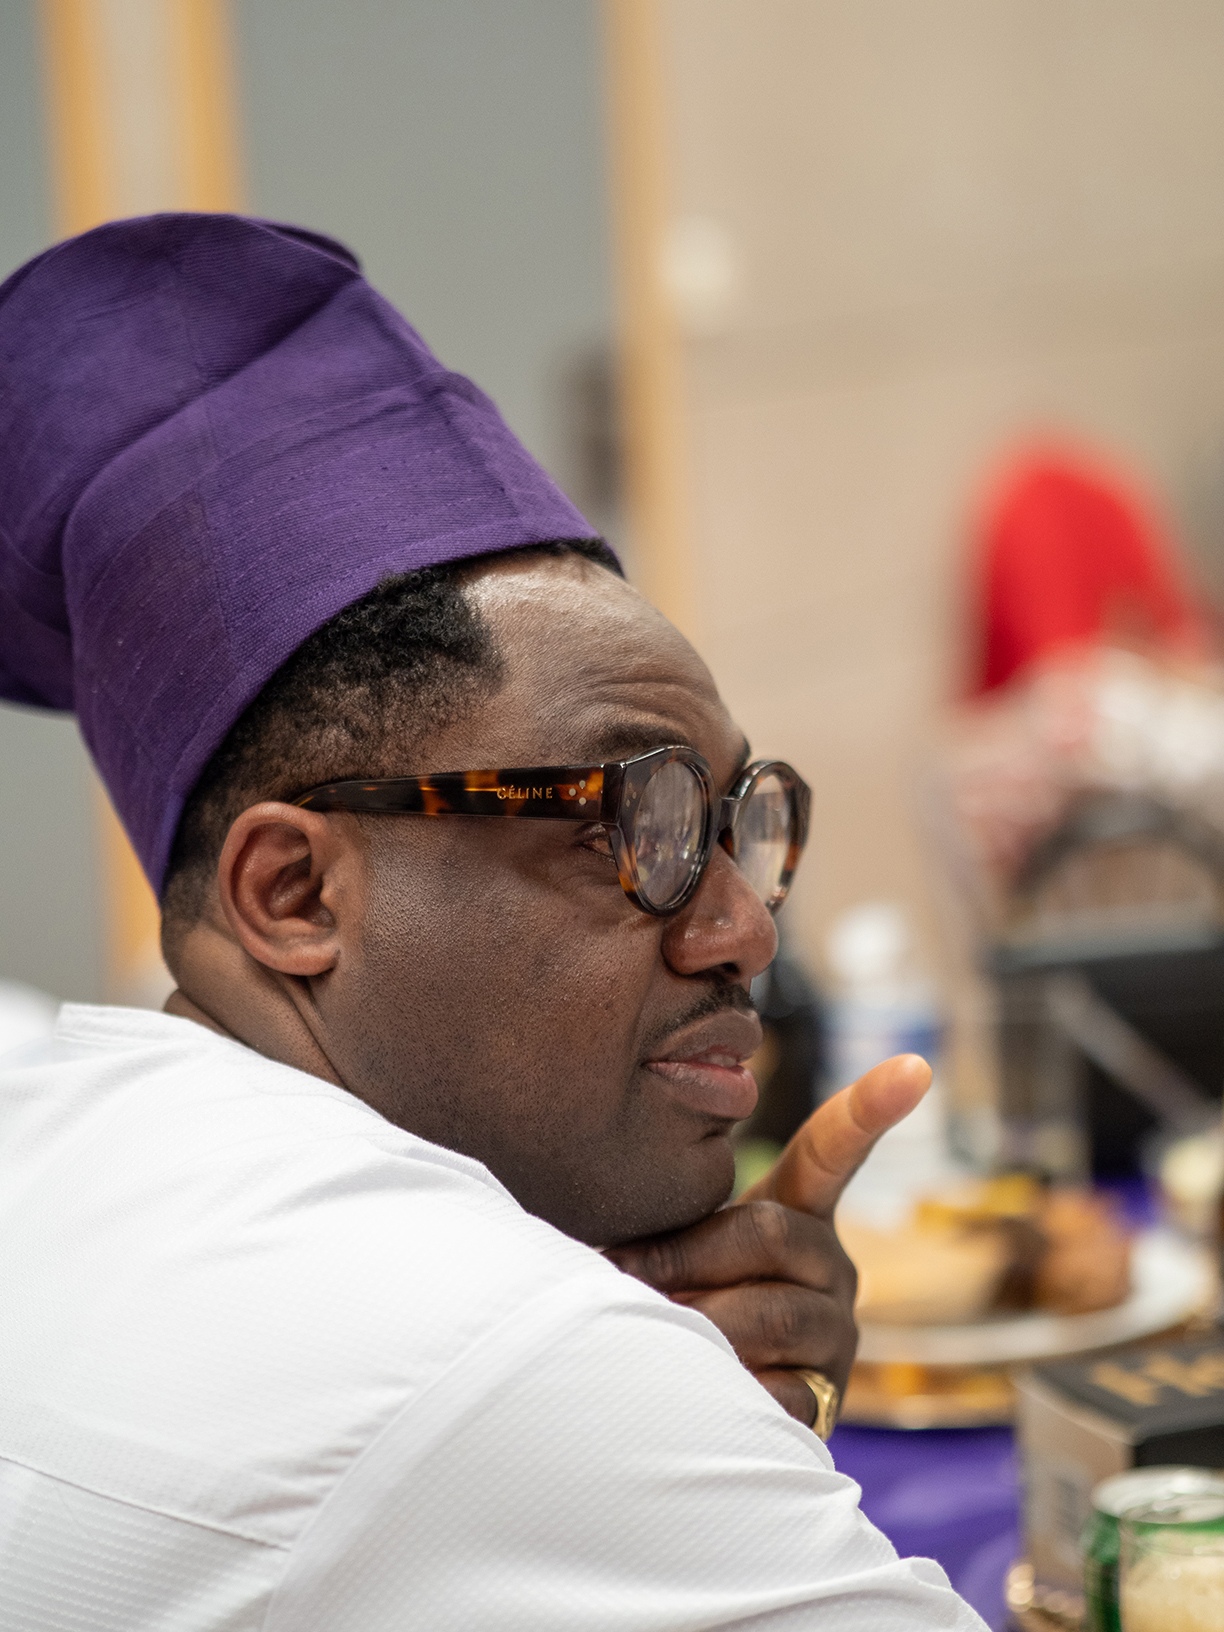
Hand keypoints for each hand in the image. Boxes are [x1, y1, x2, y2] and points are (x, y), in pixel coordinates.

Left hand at [607, 1054, 931, 1427]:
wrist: (694, 1402)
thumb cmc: (671, 1299)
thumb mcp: (671, 1243)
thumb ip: (663, 1219)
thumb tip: (616, 1245)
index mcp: (796, 1214)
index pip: (832, 1151)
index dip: (871, 1107)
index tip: (913, 1067)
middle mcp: (831, 1267)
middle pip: (772, 1234)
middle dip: (688, 1254)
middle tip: (626, 1273)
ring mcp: (835, 1336)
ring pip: (774, 1313)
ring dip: (700, 1323)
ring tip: (653, 1331)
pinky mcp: (826, 1402)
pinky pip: (779, 1389)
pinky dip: (726, 1388)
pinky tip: (703, 1390)